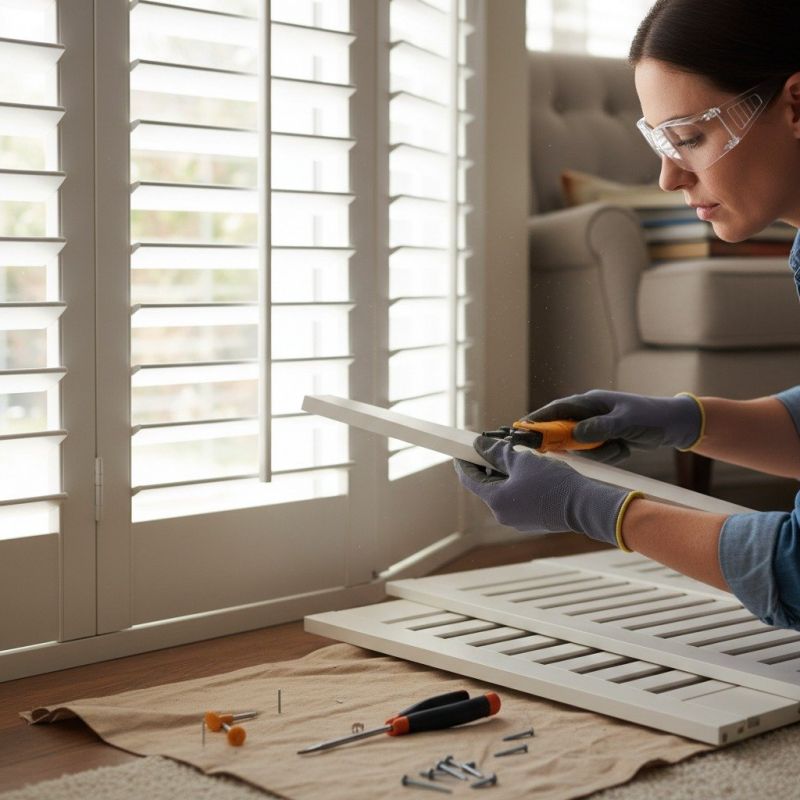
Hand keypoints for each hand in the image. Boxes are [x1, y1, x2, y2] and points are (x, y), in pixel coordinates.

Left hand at [454, 435, 634, 546]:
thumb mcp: (522, 460)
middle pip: (487, 486)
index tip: (461, 451)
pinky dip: (518, 485)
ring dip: (505, 475)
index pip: (470, 480)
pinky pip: (518, 500)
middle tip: (491, 448)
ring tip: (514, 457)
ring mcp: (518, 521)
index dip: (464, 463)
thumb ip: (497, 453)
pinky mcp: (533, 521)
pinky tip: (529, 472)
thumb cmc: (552, 481)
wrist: (584, 505)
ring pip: (504, 493)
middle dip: (488, 466)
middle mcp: (503, 515)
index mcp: (496, 501)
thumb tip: (479, 446)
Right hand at [525, 390, 702, 462]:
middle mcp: (590, 413)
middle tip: (568, 452)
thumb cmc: (651, 417)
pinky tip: (624, 449)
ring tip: (619, 447)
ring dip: (599, 451)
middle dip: (570, 443)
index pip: (557, 409)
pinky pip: (598, 453)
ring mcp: (598, 427)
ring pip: (583, 446)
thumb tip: (574, 434)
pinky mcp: (606, 439)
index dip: (538, 419)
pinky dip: (610, 455)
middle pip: (565, 430)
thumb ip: (599, 428)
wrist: (675, 425)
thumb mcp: (625, 422)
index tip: (522, 429)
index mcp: (591, 402)